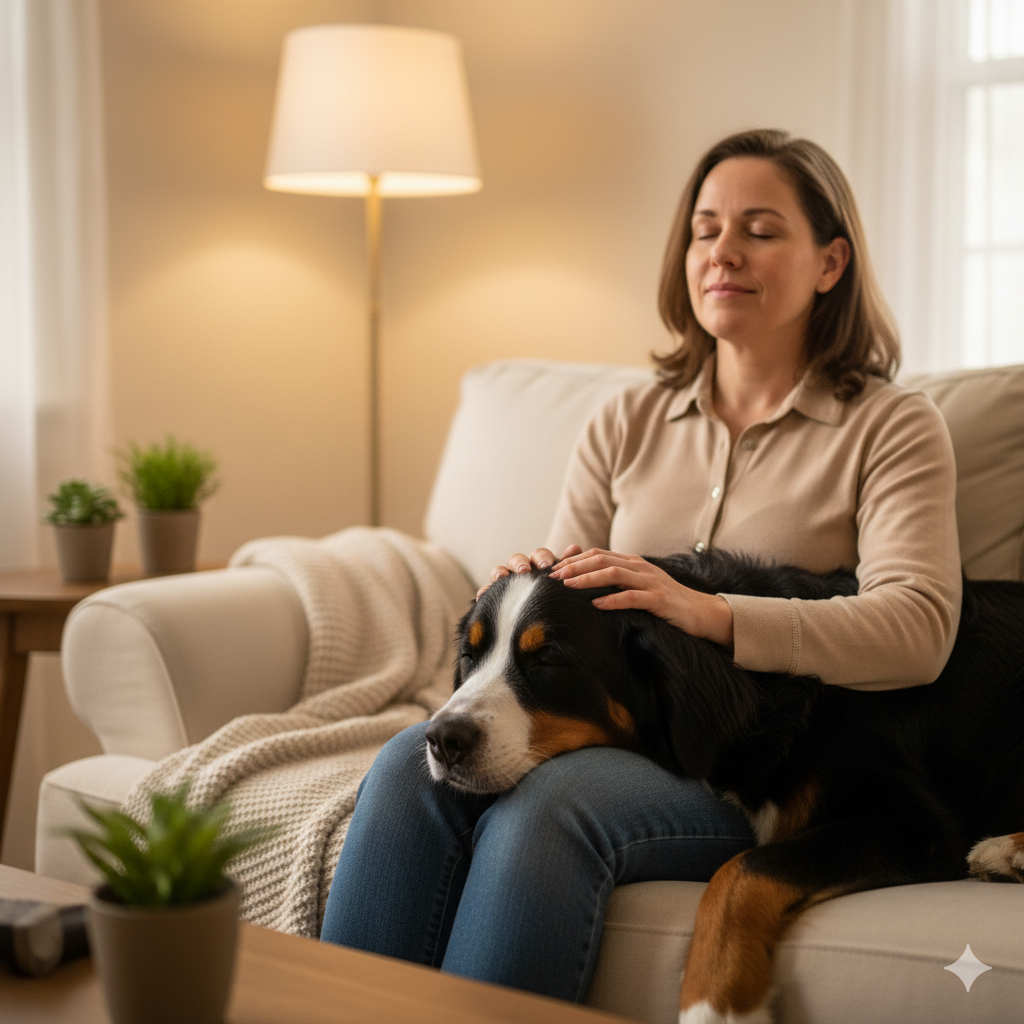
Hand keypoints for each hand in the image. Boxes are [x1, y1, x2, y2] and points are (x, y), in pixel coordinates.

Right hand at [476, 545, 583, 599]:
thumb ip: (568, 568)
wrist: (545, 628)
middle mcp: (521, 572)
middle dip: (520, 563)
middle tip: (525, 570)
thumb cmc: (557, 600)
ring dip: (500, 572)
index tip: (547, 565)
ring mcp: (506, 583)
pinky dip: (484, 592)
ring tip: (502, 578)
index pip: (539, 555)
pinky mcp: (494, 596)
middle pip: (517, 560)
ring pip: (499, 571)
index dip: (542, 558)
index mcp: (539, 566)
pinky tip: (483, 597)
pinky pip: (486, 591)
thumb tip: (575, 548)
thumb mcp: (563, 584)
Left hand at [548, 548, 734, 648]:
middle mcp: (640, 568)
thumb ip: (617, 581)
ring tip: (568, 586)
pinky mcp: (660, 600)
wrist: (703, 612)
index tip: (553, 569)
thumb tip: (586, 581)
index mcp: (633, 562)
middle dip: (575, 567)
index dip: (574, 560)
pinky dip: (613, 600)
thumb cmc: (667, 602)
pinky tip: (597, 605)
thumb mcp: (640, 586)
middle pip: (602, 560)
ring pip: (614, 574)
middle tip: (553, 576)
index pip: (598, 554)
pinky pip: (633, 597)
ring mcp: (651, 582)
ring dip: (588, 579)